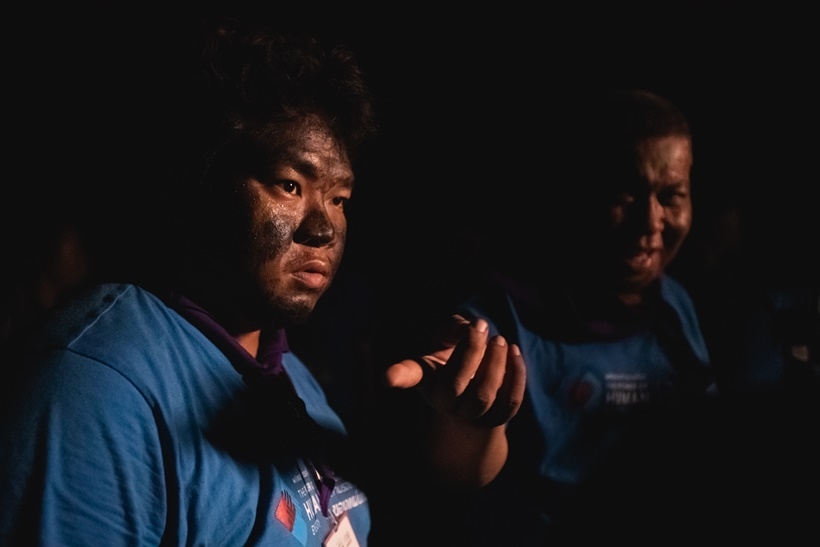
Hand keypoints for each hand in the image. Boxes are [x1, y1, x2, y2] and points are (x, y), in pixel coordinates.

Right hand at [385, 315, 525, 427]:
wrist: (474, 387)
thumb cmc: (453, 353)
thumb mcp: (445, 335)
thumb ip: (452, 327)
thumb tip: (470, 328)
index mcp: (426, 381)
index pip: (411, 377)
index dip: (398, 377)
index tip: (385, 378)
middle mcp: (444, 403)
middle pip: (456, 385)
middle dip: (470, 351)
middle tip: (481, 325)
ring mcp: (471, 416)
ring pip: (484, 396)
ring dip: (495, 364)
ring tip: (500, 340)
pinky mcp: (497, 419)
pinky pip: (510, 403)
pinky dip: (516, 377)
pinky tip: (514, 353)